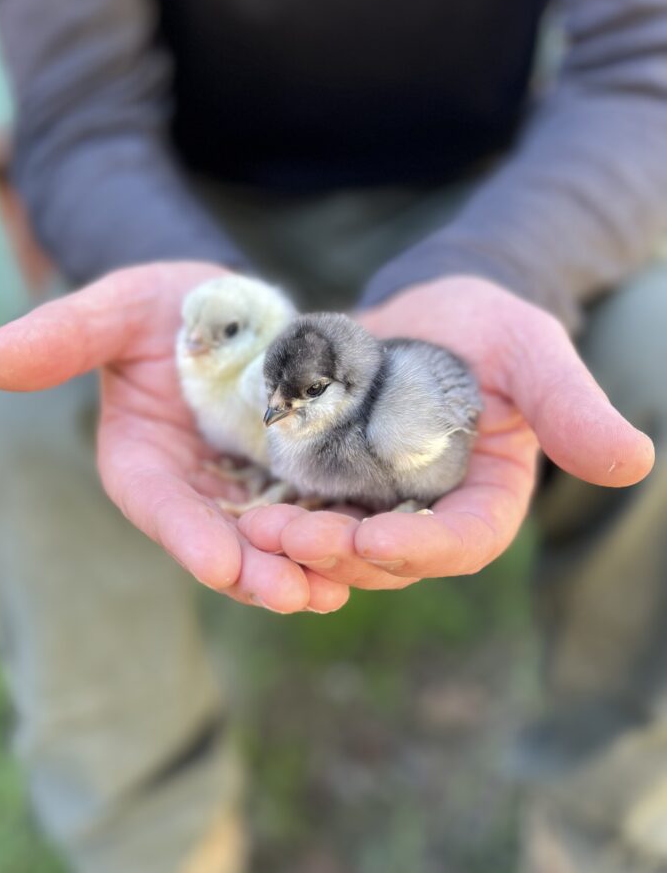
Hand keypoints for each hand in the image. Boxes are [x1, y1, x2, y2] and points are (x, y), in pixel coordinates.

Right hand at [0, 262, 348, 613]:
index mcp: (141, 463)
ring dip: (301, 568)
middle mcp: (192, 491)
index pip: (158, 506)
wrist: (224, 309)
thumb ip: (62, 338)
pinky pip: (311, 516)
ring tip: (333, 590)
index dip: (185, 535)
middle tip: (292, 595)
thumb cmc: (160, 308)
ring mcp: (243, 492)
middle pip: (220, 540)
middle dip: (254, 570)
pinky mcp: (288, 482)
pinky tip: (368, 554)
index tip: (216, 565)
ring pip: (271, 542)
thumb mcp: (114, 311)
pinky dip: (333, 538)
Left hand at [238, 276, 653, 588]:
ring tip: (258, 529)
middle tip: (291, 536)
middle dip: (342, 554)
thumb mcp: (530, 352)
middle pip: (392, 559)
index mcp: (486, 498)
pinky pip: (306, 520)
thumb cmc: (484, 327)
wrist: (422, 312)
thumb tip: (635, 461)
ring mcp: (379, 508)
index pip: (464, 542)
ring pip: (341, 551)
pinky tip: (244, 514)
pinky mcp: (335, 491)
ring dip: (300, 550)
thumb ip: (570, 406)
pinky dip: (280, 524)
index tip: (376, 536)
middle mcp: (430, 516)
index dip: (423, 548)